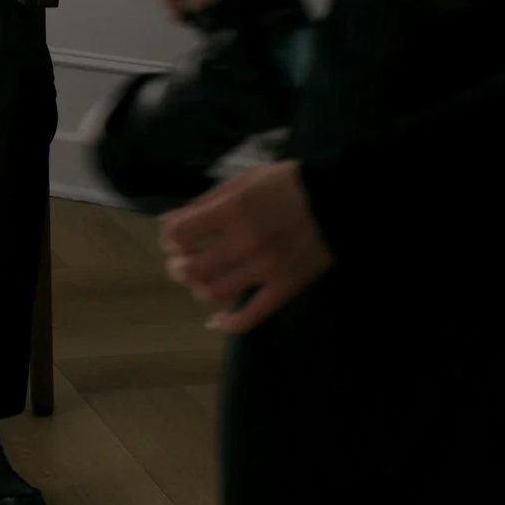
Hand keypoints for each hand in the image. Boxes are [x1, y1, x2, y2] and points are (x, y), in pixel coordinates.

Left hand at [159, 161, 332, 333]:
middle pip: (193, 268)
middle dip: (178, 267)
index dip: (169, 239)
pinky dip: (229, 324)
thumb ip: (205, 202)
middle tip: (181, 264)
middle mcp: (244, 242)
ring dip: (199, 289)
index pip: (180, 235)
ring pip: (216, 293)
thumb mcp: (242, 181)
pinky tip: (216, 321)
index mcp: (231, 211)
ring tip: (201, 281)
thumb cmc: (285, 184)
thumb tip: (168, 222)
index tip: (173, 240)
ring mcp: (265, 268)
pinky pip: (252, 315)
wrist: (336, 200)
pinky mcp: (285, 287)